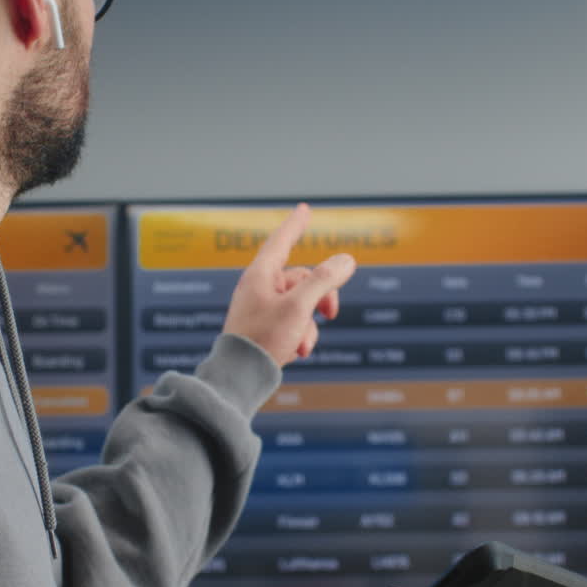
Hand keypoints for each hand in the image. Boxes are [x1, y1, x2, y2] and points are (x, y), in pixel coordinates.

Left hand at [222, 202, 355, 366]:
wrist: (240, 376)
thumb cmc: (263, 339)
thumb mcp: (299, 307)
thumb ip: (324, 280)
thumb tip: (346, 260)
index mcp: (261, 275)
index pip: (281, 241)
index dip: (295, 224)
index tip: (304, 209)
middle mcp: (260, 288)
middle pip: (302, 278)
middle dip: (320, 297)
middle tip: (331, 313)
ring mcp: (262, 309)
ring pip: (302, 305)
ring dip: (310, 325)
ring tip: (301, 344)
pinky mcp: (266, 329)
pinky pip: (293, 323)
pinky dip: (300, 336)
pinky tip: (294, 351)